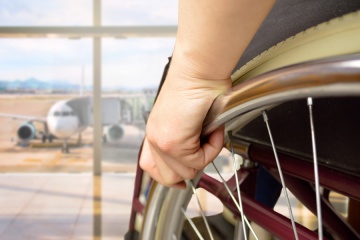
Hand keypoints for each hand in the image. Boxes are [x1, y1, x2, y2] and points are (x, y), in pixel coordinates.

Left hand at [139, 64, 230, 187]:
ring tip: (210, 132)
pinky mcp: (173, 142)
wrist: (198, 70)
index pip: (150, 166)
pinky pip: (199, 161)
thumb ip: (186, 138)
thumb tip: (197, 155)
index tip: (179, 183)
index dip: (167, 177)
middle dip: (191, 168)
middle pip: (168, 177)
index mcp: (156, 132)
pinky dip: (213, 147)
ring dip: (205, 155)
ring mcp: (161, 142)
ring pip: (186, 172)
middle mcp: (154, 137)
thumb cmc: (198, 86)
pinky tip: (213, 128)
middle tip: (205, 148)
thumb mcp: (186, 118)